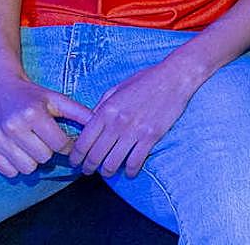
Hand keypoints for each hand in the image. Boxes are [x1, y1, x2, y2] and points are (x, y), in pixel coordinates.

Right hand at [0, 76, 92, 176]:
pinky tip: (19, 151)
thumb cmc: (32, 95)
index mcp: (33, 114)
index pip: (60, 144)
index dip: (68, 146)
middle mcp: (13, 127)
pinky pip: (9, 172)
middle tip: (45, 141)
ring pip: (27, 168)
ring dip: (33, 160)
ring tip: (32, 146)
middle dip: (49, 152)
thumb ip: (79, 112)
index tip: (67, 143)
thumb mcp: (56, 99)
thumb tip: (101, 123)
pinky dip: (17, 166)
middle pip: (44, 157)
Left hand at [69, 60, 198, 176]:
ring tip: (107, 172)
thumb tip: (89, 124)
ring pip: (112, 163)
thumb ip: (101, 106)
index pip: (83, 142)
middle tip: (88, 171)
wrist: (174, 77)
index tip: (75, 162)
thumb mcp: (117, 88)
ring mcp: (135, 131)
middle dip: (88, 168)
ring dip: (107, 172)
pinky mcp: (151, 136)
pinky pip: (135, 162)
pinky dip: (130, 171)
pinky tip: (129, 171)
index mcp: (106, 110)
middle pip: (95, 156)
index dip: (76, 157)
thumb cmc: (146, 80)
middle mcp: (117, 123)